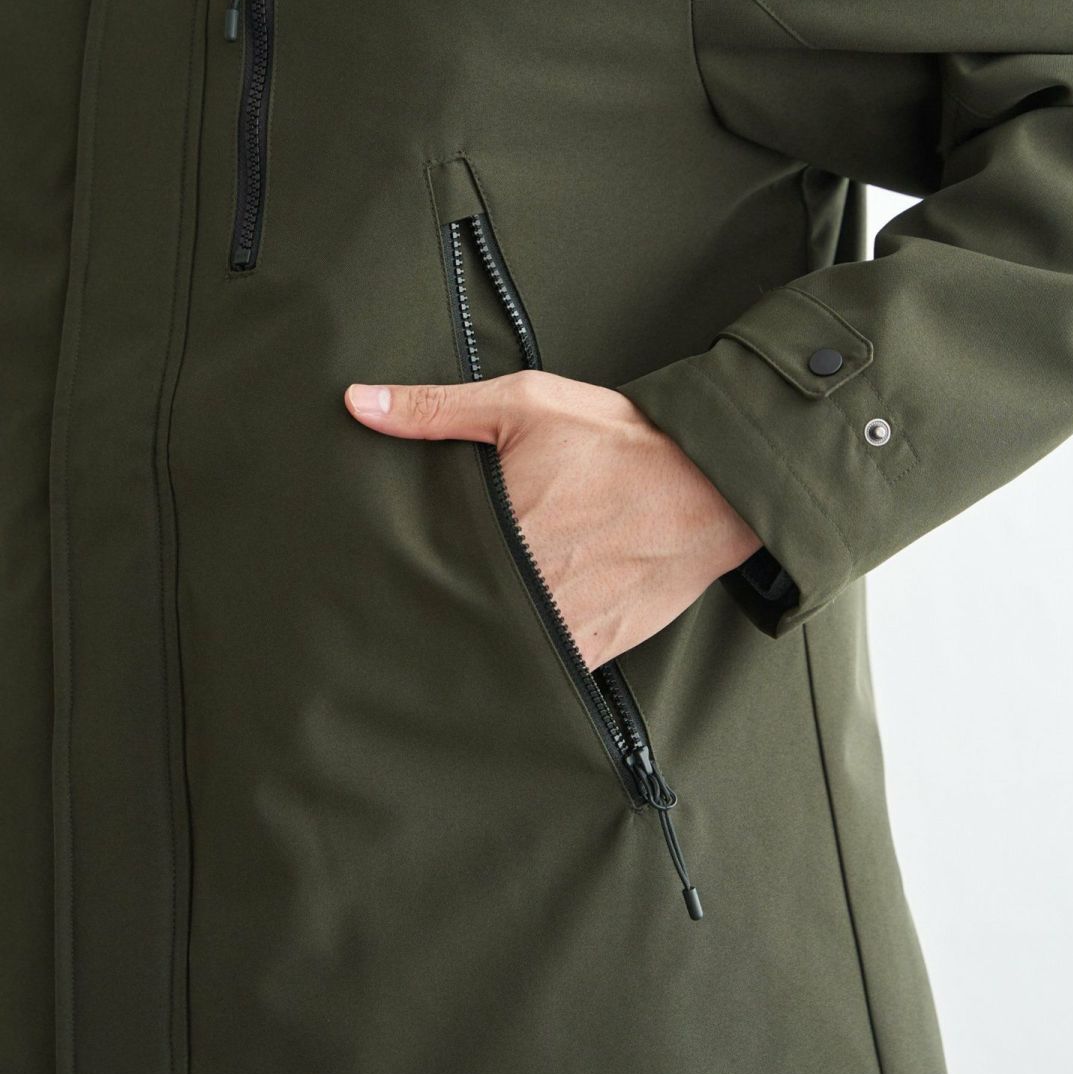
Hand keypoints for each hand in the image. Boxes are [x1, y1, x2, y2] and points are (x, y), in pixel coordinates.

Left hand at [344, 371, 761, 669]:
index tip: (377, 571)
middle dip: (435, 604)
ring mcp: (560, 627)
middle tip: (401, 605)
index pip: (422, 565)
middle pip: (455, 610)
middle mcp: (525, 587)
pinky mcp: (594, 649)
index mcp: (496, 530)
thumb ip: (436, 409)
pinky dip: (526, 660)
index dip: (399, 570)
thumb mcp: (526, 404)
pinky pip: (544, 670)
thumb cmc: (621, 442)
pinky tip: (515, 639)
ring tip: (459, 623)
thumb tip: (357, 403)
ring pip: (495, 647)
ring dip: (478, 637)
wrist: (714, 486)